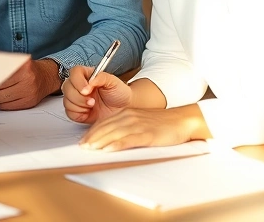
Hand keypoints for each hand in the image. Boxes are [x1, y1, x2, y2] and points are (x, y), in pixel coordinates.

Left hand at [0, 58, 59, 109]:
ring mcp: (30, 93)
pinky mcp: (30, 103)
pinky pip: (9, 107)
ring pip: (2, 102)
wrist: (47, 76)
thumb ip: (2, 69)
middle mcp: (28, 80)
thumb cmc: (29, 68)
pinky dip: (0, 104)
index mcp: (23, 67)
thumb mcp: (17, 63)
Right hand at [61, 65, 131, 123]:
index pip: (75, 72)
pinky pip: (69, 112)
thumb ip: (101, 77)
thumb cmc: (120, 94)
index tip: (87, 90)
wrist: (124, 110)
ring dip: (80, 105)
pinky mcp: (76, 111)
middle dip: (79, 97)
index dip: (78, 82)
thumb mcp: (114, 82)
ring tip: (92, 106)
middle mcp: (79, 86)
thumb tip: (90, 81)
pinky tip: (88, 112)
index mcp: (87, 75)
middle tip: (92, 101)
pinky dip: (78, 114)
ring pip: (66, 100)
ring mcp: (77, 98)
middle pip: (67, 87)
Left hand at [80, 105, 207, 150]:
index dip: (92, 132)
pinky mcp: (147, 134)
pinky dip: (116, 145)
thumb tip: (111, 139)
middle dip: (92, 138)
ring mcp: (138, 125)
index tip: (83, 141)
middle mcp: (130, 117)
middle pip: (106, 128)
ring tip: (90, 149)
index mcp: (127, 113)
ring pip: (114, 133)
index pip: (104, 123)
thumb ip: (126, 128)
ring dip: (100, 141)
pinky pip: (128, 139)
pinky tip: (108, 150)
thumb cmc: (162, 124)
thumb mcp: (140, 122)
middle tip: (82, 147)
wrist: (182, 120)